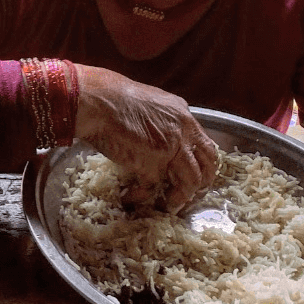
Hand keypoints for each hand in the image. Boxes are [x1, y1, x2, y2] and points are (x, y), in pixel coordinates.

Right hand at [72, 65, 218, 210]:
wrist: (96, 101)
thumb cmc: (110, 97)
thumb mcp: (146, 102)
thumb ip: (157, 119)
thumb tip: (153, 135)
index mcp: (182, 115)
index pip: (203, 142)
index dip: (200, 160)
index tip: (194, 172)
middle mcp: (183, 131)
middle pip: (207, 163)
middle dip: (202, 182)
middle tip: (190, 194)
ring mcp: (171, 149)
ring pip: (190, 182)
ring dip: (179, 198)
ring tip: (167, 205)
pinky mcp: (153, 165)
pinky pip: (152, 189)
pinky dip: (140, 196)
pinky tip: (130, 197)